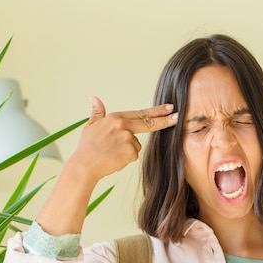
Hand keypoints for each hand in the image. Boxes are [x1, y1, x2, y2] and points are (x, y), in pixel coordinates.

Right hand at [34, 99, 176, 235]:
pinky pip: (133, 156)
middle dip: (165, 120)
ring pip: (136, 145)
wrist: (84, 164)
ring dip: (127, 150)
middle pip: (149, 123)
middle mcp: (123, 125)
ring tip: (111, 152)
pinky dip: (125, 159)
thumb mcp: (90, 126)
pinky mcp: (130, 152)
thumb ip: (97, 113)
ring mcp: (127, 138)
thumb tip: (94, 98)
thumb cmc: (86, 147)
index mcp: (116, 118)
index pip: (141, 113)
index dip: (156, 111)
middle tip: (178, 116)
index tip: (169, 107)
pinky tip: (114, 158)